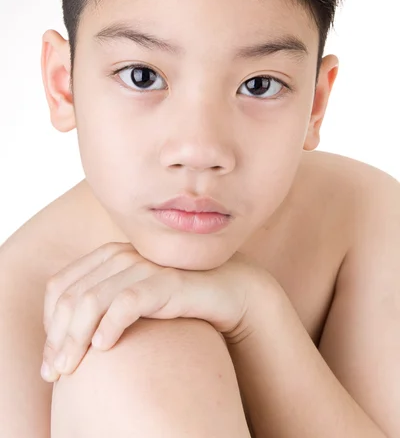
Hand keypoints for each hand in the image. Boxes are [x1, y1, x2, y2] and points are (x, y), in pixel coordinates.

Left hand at [41, 241, 270, 381]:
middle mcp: (121, 255)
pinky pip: (127, 301)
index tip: (50, 360)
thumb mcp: (131, 303)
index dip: (48, 324)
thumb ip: (102, 308)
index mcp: (107, 257)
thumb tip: (63, 341)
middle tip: (54, 375)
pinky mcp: (165, 280)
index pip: (59, 287)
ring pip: (91, 301)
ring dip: (75, 339)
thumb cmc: (173, 302)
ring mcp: (143, 265)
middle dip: (57, 339)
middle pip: (70, 297)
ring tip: (71, 369)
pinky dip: (110, 325)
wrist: (224, 293)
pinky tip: (104, 348)